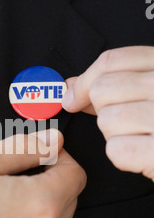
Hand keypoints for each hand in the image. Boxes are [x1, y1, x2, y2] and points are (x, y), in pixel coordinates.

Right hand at [0, 130, 85, 217]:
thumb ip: (25, 148)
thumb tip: (55, 139)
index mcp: (41, 203)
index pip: (76, 174)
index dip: (59, 159)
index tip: (40, 157)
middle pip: (70, 199)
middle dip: (52, 182)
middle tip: (17, 179)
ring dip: (49, 211)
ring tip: (13, 205)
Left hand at [62, 46, 153, 180]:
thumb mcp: (153, 92)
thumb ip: (115, 85)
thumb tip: (71, 86)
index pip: (112, 60)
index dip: (84, 80)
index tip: (73, 97)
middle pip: (103, 90)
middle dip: (104, 111)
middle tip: (126, 122)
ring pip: (107, 121)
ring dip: (116, 135)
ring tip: (141, 137)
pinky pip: (117, 150)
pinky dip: (124, 156)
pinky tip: (143, 153)